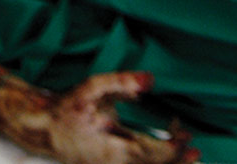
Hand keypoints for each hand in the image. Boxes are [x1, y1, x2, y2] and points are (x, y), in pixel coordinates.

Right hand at [48, 72, 199, 163]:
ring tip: (189, 156)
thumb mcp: (89, 90)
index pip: (152, 154)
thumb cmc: (63, 111)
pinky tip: (162, 156)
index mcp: (112, 150)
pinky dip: (152, 162)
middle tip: (195, 148)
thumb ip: (120, 82)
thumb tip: (149, 80)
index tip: (186, 135)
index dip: (173, 148)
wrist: (41, 128)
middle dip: (177, 159)